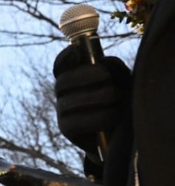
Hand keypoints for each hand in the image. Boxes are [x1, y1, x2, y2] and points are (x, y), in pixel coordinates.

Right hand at [53, 45, 130, 163]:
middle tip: (107, 78)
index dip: (65, 57)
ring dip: (98, 97)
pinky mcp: (66, 129)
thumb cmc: (124, 103)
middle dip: (86, 76)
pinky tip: (113, 116)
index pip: (61, 65)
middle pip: (63, 81)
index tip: (77, 52)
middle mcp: (63, 93)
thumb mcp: (123, 81)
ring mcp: (61, 111)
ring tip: (118, 99)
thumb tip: (103, 61)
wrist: (123, 134)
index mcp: (74, 78)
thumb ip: (114, 68)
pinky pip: (76, 121)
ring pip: (70, 100)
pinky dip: (98, 117)